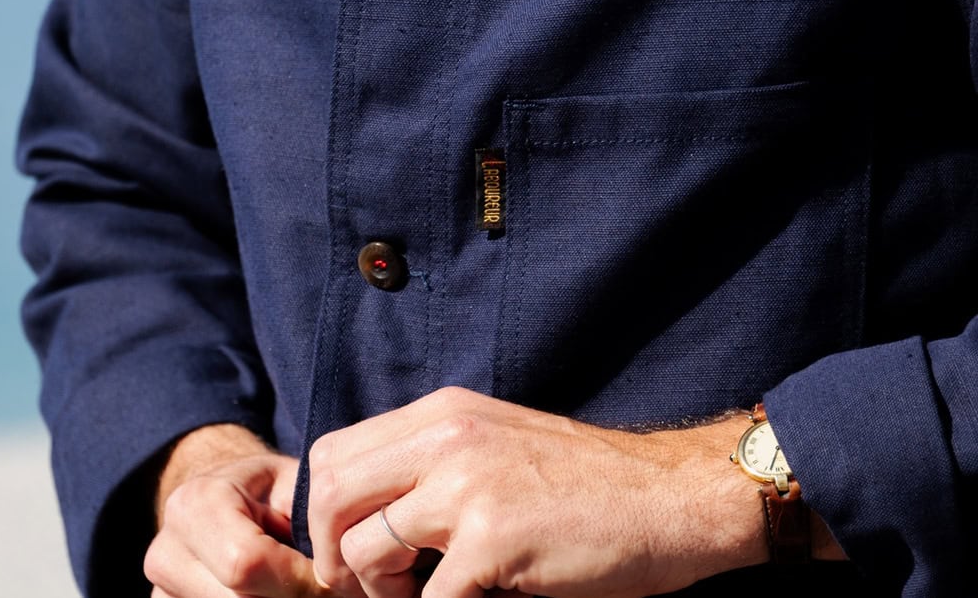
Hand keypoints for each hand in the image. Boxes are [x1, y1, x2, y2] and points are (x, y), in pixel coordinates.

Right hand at [144, 423, 323, 596]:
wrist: (222, 496)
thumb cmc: (268, 489)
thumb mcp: (294, 486)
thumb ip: (313, 520)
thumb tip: (339, 572)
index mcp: (196, 504)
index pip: (246, 564)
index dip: (297, 580)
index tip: (329, 579)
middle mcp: (165, 551)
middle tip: (319, 589)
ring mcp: (158, 591)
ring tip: (296, 587)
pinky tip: (271, 593)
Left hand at [307, 387, 767, 597]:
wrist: (670, 496)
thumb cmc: (586, 482)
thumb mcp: (498, 441)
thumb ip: (435, 459)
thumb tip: (371, 509)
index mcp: (443, 412)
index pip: (333, 452)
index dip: (321, 512)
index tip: (345, 553)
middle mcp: (446, 437)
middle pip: (329, 493)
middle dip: (331, 555)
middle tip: (362, 589)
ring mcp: (468, 487)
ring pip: (362, 547)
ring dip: (375, 592)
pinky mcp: (494, 541)